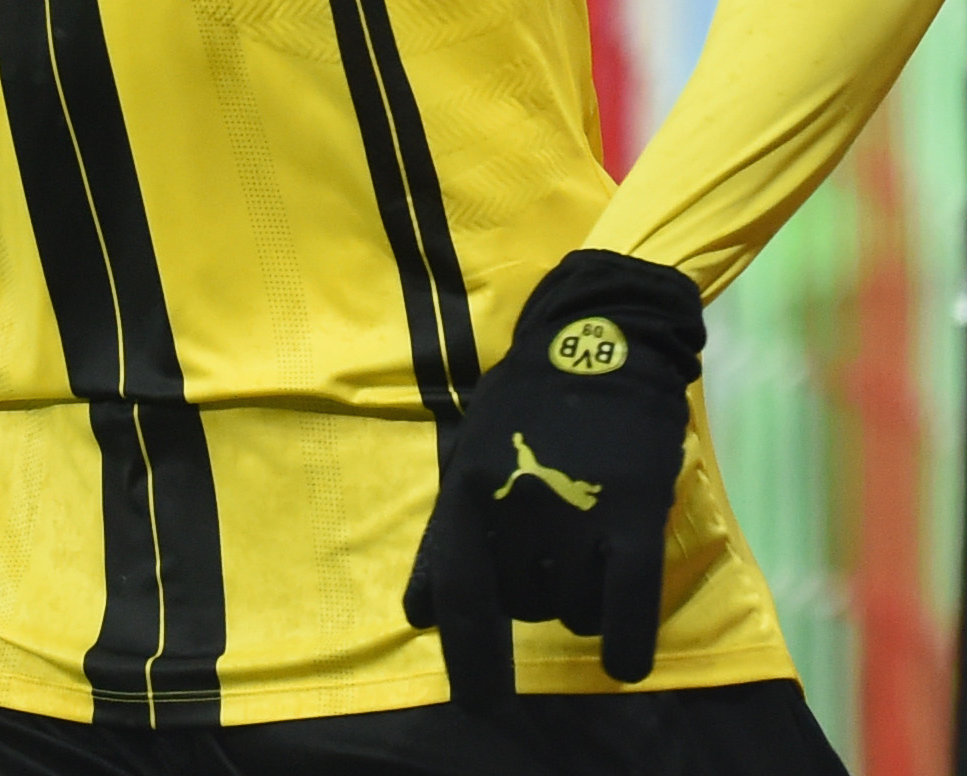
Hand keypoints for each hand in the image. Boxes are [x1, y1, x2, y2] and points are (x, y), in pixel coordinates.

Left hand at [404, 248, 702, 707]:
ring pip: (574, 608)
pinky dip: (625, 639)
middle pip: (524, 605)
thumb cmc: (529, 408)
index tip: (479, 706)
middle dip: (535, 593)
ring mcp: (573, 511)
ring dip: (582, 598)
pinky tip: (625, 663)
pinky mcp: (631, 511)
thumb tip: (416, 617)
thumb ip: (444, 543)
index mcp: (465, 492)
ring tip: (589, 542)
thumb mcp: (469, 460)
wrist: (600, 340)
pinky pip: (628, 599)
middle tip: (553, 544)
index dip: (468, 658)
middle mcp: (513, 508)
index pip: (459, 594)